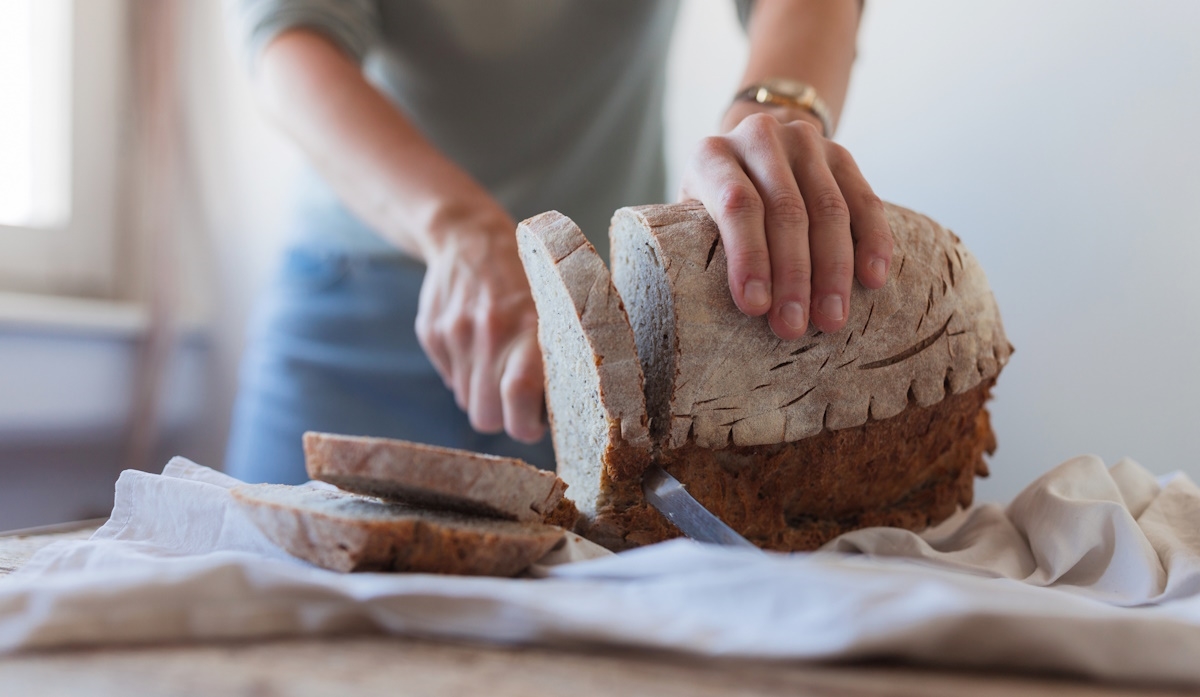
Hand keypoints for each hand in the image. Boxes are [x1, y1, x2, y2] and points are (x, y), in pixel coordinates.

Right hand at [415, 207, 545, 442]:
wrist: (468, 235)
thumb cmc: (525, 276)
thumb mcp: (553, 306)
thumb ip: (550, 355)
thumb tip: (553, 411)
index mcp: (527, 325)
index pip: (520, 396)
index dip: (526, 424)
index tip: (535, 423)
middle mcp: (488, 331)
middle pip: (486, 416)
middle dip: (503, 417)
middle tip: (519, 401)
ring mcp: (454, 333)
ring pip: (468, 402)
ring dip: (484, 395)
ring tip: (500, 365)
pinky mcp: (430, 333)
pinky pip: (450, 380)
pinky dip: (466, 374)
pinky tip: (478, 345)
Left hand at [679, 108, 892, 339]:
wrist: (748, 152)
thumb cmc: (710, 204)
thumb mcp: (692, 217)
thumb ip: (703, 245)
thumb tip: (721, 311)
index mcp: (712, 155)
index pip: (737, 205)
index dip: (749, 257)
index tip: (755, 307)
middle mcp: (759, 137)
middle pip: (786, 210)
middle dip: (793, 275)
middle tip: (794, 326)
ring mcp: (804, 141)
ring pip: (828, 208)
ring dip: (833, 270)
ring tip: (831, 318)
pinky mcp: (840, 153)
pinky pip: (864, 200)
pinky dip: (873, 241)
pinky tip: (873, 278)